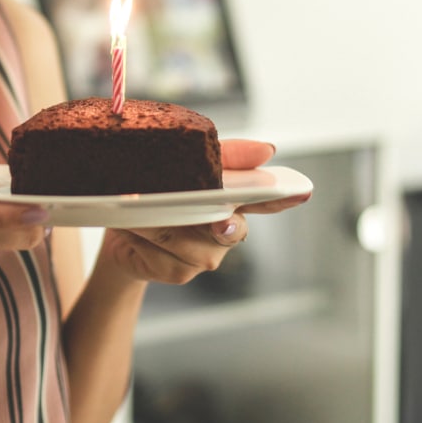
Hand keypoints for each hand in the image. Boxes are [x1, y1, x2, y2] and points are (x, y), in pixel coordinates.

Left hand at [99, 139, 310, 284]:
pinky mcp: (179, 272)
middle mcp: (224, 231)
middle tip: (213, 219)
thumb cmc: (156, 193)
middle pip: (226, 224)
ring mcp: (204, 255)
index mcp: (231, 201)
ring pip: (187, 237)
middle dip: (213, 218)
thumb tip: (267, 150)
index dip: (283, 196)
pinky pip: (162, 251)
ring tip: (135, 205)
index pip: (265, 199)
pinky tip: (131, 227)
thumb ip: (225, 156)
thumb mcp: (184, 165)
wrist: (120, 227)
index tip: (301, 190)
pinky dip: (142, 235)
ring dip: (157, 220)